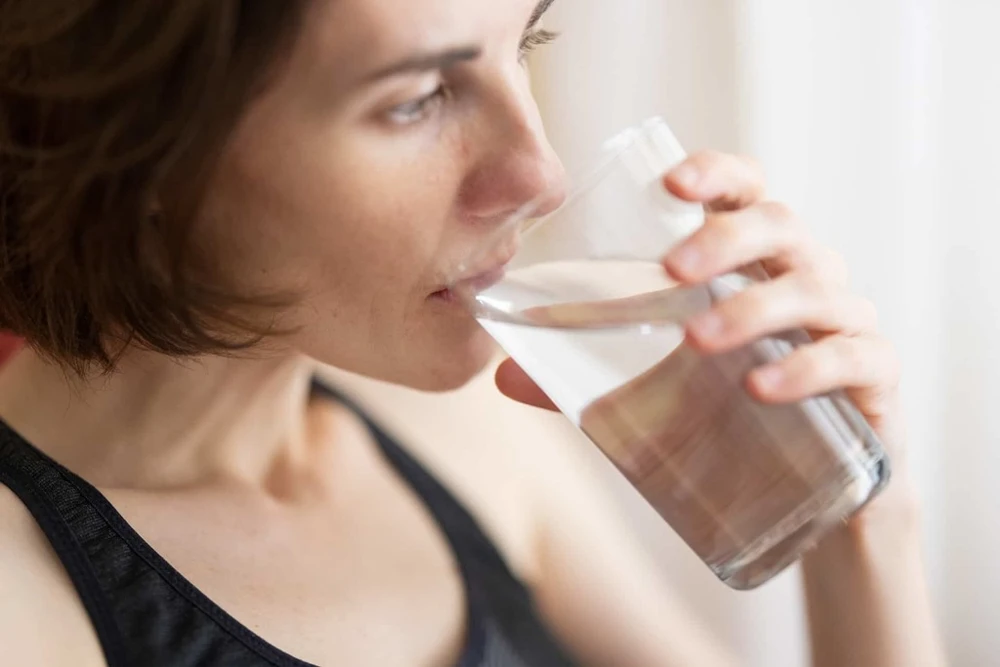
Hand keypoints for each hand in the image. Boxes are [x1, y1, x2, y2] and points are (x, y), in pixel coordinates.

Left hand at [496, 150, 910, 505]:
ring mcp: (844, 321)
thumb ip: (584, 378)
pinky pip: (853, 357)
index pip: (743, 192)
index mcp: (750, 262)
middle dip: (726, 239)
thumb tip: (501, 376)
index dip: (715, 174)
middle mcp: (802, 275)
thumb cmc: (727, 414)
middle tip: (673, 272)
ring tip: (698, 342)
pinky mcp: (873, 376)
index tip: (670, 184)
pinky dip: (807, 368)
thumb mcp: (654, 390)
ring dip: (754, 308)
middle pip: (780, 225)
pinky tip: (761, 389)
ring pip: (813, 287)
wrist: (811, 489)